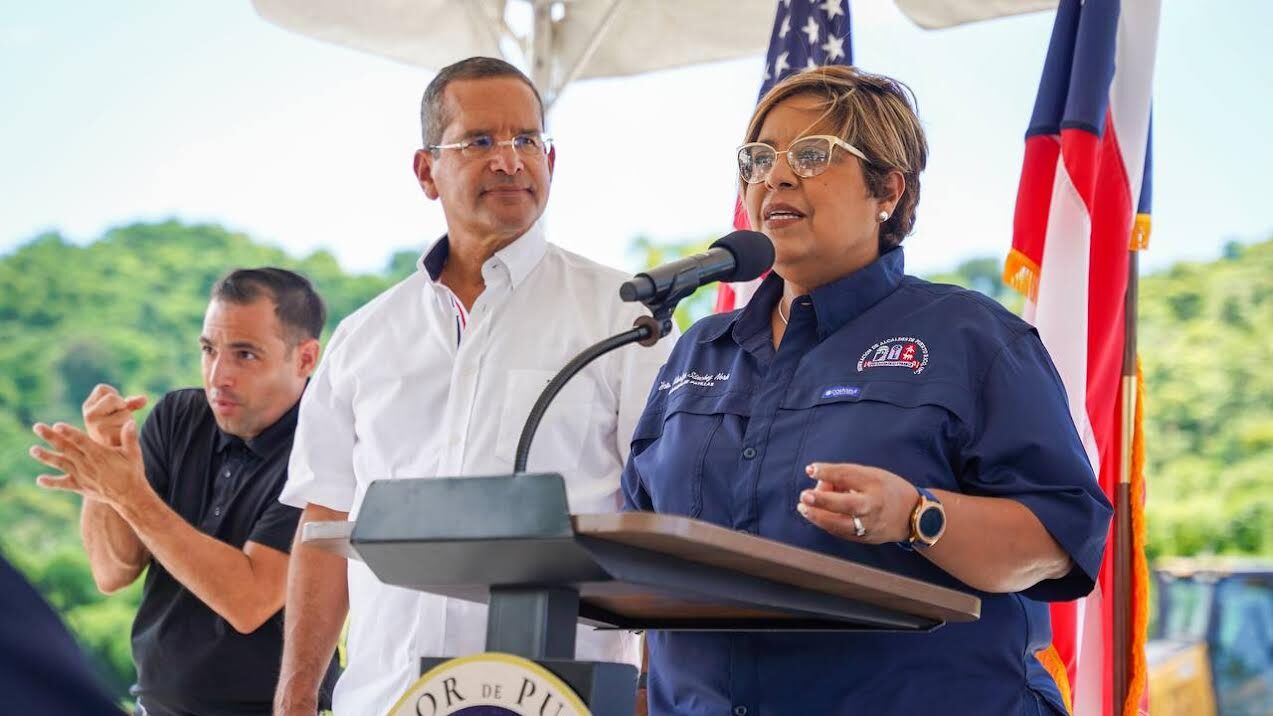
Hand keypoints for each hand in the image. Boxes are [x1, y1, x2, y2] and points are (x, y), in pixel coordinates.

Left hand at [30, 420, 148, 506]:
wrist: (129, 496)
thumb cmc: (132, 472)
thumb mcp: (134, 453)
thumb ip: (130, 438)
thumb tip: (129, 422)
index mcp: (99, 454)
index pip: (81, 440)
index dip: (68, 432)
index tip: (57, 425)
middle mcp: (87, 464)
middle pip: (65, 448)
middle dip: (50, 437)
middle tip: (37, 427)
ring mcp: (81, 475)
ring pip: (60, 464)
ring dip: (46, 457)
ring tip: (32, 450)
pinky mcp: (80, 486)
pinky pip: (63, 484)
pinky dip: (51, 482)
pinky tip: (40, 480)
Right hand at [81, 384, 146, 446]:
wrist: (116, 456)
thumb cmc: (117, 432)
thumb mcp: (119, 413)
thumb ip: (130, 403)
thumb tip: (144, 399)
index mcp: (88, 407)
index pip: (102, 389)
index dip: (114, 396)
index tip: (114, 409)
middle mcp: (89, 415)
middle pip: (113, 397)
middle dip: (122, 407)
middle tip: (117, 421)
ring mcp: (96, 425)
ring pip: (123, 409)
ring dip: (126, 418)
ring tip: (119, 430)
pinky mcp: (106, 433)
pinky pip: (127, 421)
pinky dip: (130, 427)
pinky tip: (122, 436)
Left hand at [796, 462, 918, 543]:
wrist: (913, 516)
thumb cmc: (887, 490)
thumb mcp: (872, 474)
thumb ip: (846, 475)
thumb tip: (818, 478)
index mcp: (876, 484)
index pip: (850, 476)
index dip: (828, 472)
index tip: (810, 469)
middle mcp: (874, 506)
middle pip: (847, 504)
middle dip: (823, 500)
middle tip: (805, 495)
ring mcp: (870, 525)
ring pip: (841, 525)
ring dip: (818, 517)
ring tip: (803, 507)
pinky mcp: (865, 538)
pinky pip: (841, 532)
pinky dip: (826, 524)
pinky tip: (816, 516)